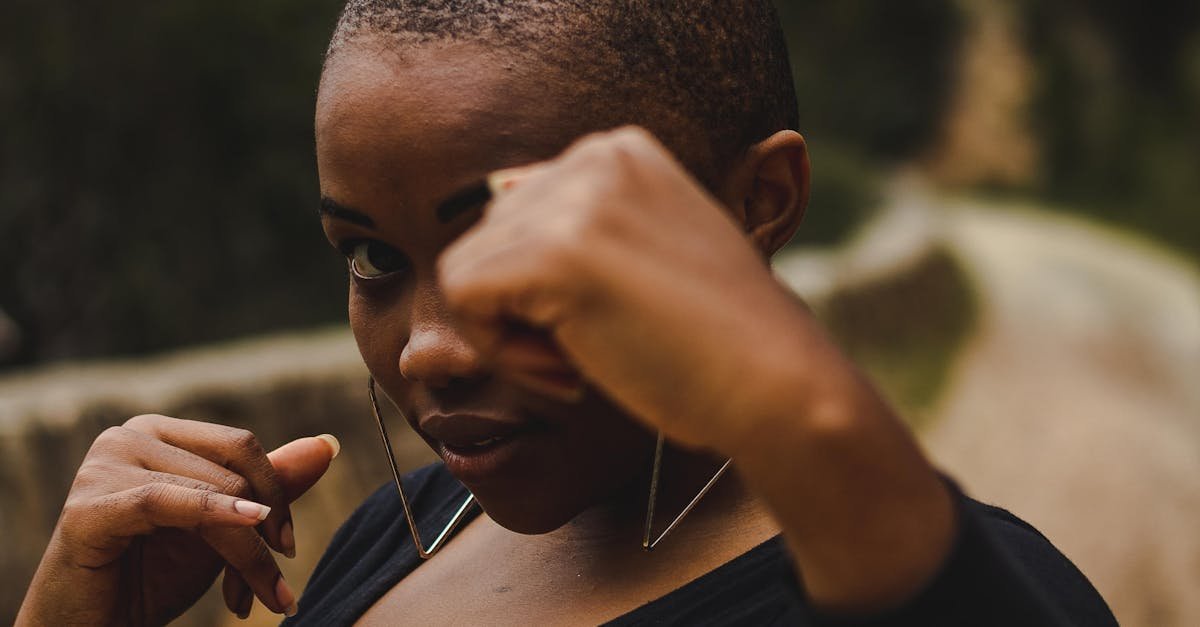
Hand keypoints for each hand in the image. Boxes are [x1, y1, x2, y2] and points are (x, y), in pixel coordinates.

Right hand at [17, 416, 336, 625]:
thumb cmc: (150, 577)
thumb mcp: (224, 529)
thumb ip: (269, 486)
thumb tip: (327, 444)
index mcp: (159, 433)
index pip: (241, 445)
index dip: (276, 494)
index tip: (288, 548)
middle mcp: (128, 435)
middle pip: (232, 470)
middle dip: (261, 534)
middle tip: (274, 590)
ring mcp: (104, 465)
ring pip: (214, 493)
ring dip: (245, 555)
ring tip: (255, 599)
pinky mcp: (90, 506)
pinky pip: (170, 503)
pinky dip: (218, 519)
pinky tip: (251, 529)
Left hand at [439, 126, 955, 611]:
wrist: (776, 384)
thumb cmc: (716, 341)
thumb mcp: (648, 253)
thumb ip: (582, 225)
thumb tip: (497, 200)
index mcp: (619, 152)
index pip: (519, 211)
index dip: (542, 285)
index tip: (602, 327)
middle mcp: (595, 158)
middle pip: (490, 238)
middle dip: (521, 309)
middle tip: (586, 358)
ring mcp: (575, 201)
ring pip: (468, 268)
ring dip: (509, 335)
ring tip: (577, 366)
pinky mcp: (554, 253)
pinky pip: (464, 297)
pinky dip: (500, 350)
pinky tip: (567, 372)